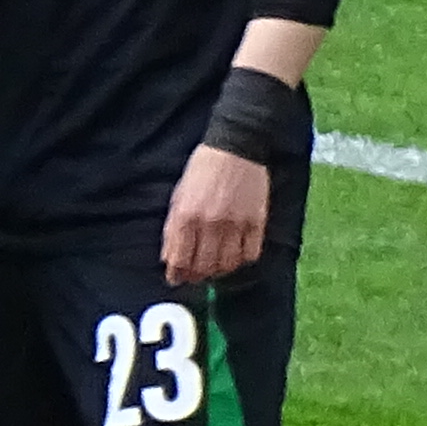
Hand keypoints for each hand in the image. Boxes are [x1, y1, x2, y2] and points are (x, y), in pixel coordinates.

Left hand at [161, 145, 270, 287]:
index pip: (179, 258)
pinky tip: (234, 255)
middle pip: (203, 266)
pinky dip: (241, 260)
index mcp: (186, 215)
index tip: (176, 278)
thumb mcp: (179, 195)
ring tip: (214, 267)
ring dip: (218, 271)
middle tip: (195, 276)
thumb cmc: (203, 169)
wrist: (236, 147)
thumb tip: (169, 257)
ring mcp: (235, 224)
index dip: (177, 273)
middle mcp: (210, 223)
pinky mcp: (256, 222)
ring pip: (226, 265)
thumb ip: (173, 227)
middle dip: (196, 275)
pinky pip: (249, 254)